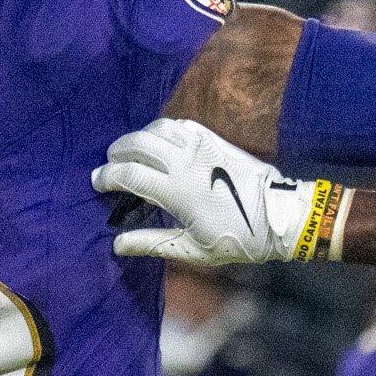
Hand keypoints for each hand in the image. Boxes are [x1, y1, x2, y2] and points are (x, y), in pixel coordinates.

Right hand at [92, 117, 343, 264]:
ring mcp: (201, 146)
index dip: (107, 177)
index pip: (129, 175)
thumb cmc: (238, 239)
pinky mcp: (214, 139)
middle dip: (116, 153)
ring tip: (132, 153)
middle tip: (110, 166)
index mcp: (178, 192)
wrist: (279, 216)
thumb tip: (117, 244)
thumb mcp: (193, 250)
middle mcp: (186, 163)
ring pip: (156, 128)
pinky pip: (179, 124)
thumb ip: (152, 243)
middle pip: (137, 144)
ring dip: (138, 138)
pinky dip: (162, 130)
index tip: (97, 183)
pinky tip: (159, 143)